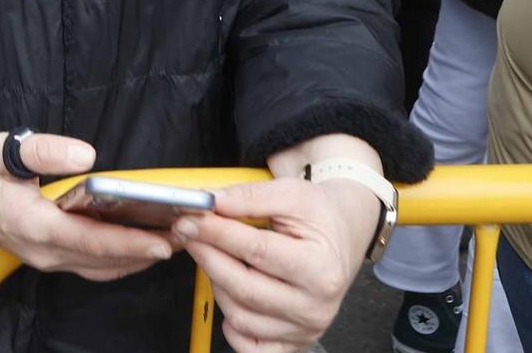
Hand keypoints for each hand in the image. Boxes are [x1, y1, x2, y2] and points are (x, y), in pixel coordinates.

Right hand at [0, 132, 170, 282]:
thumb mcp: (2, 149)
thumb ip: (44, 150)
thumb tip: (87, 155)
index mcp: (34, 226)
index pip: (91, 241)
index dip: (130, 243)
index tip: (164, 241)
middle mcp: (42, 251)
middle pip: (103, 260)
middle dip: (146, 251)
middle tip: (186, 237)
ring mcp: (43, 258)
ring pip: (99, 267)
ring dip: (135, 258)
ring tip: (171, 240)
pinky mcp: (44, 254)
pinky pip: (88, 264)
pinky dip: (117, 258)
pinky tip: (137, 245)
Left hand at [172, 176, 376, 352]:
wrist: (342, 237)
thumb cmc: (318, 217)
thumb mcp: (292, 193)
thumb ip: (250, 197)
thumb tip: (213, 203)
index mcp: (321, 268)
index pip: (256, 251)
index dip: (216, 234)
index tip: (190, 220)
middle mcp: (316, 306)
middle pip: (244, 288)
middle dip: (208, 257)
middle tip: (188, 233)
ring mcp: (304, 329)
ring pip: (240, 316)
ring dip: (216, 284)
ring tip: (215, 256)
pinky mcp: (292, 344)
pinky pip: (248, 345)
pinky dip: (230, 324)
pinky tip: (230, 294)